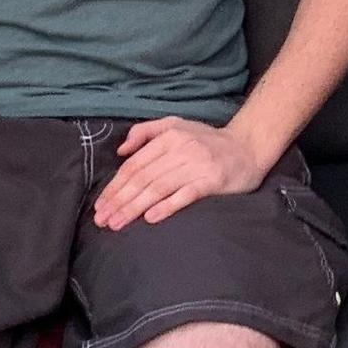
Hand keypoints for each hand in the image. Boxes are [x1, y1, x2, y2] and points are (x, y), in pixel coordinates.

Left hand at [94, 116, 268, 228]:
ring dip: (135, 207)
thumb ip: (146, 132)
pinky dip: (166, 206)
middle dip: (119, 201)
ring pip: (158, 188)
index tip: (100, 206)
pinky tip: (150, 218)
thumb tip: (121, 151)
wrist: (248, 147)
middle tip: (102, 220)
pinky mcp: (212, 181)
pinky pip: (185, 195)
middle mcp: (180, 150)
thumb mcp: (176, 125)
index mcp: (169, 137)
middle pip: (142, 178)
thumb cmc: (207, 140)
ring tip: (118, 223)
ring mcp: (196, 165)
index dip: (114, 186)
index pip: (134, 165)